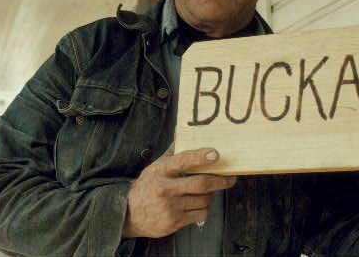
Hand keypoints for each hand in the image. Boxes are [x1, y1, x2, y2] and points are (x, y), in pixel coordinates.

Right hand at [121, 146, 235, 237]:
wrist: (128, 214)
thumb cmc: (146, 187)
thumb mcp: (154, 167)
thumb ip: (171, 154)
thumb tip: (183, 135)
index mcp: (161, 171)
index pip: (183, 161)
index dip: (201, 157)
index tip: (215, 154)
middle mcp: (165, 189)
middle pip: (200, 184)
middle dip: (220, 181)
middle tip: (230, 178)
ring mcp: (170, 207)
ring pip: (203, 200)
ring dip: (210, 195)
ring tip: (208, 192)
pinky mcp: (174, 222)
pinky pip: (200, 215)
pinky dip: (204, 209)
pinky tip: (198, 204)